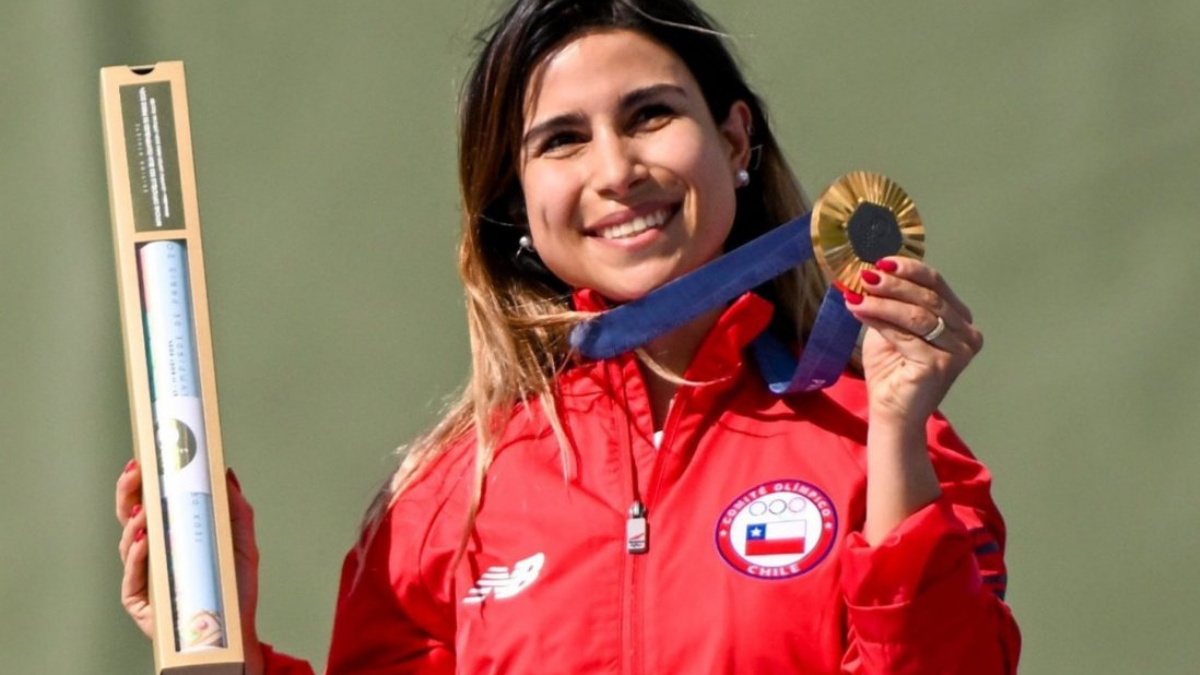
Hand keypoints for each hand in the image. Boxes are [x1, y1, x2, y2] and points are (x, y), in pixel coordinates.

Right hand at [115, 461, 265, 674]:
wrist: (235, 628)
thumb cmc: (233, 586)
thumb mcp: (241, 541)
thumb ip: (234, 508)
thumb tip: (226, 472)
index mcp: (171, 535)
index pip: (150, 503)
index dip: (143, 482)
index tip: (144, 458)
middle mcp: (153, 553)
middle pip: (130, 518)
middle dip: (128, 493)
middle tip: (136, 472)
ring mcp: (144, 577)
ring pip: (128, 545)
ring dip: (134, 524)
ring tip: (144, 509)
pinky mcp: (140, 603)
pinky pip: (133, 578)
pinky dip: (139, 558)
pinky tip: (145, 543)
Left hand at [844, 257, 983, 426]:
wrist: (893, 413)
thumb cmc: (893, 370)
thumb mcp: (891, 327)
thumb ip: (889, 303)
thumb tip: (869, 273)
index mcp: (959, 320)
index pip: (937, 285)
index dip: (910, 270)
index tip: (881, 260)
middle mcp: (967, 335)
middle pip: (928, 297)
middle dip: (893, 284)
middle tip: (865, 275)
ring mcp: (958, 352)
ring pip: (917, 315)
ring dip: (883, 301)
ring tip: (857, 294)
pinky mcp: (940, 366)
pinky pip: (906, 336)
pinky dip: (880, 321)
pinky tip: (859, 311)